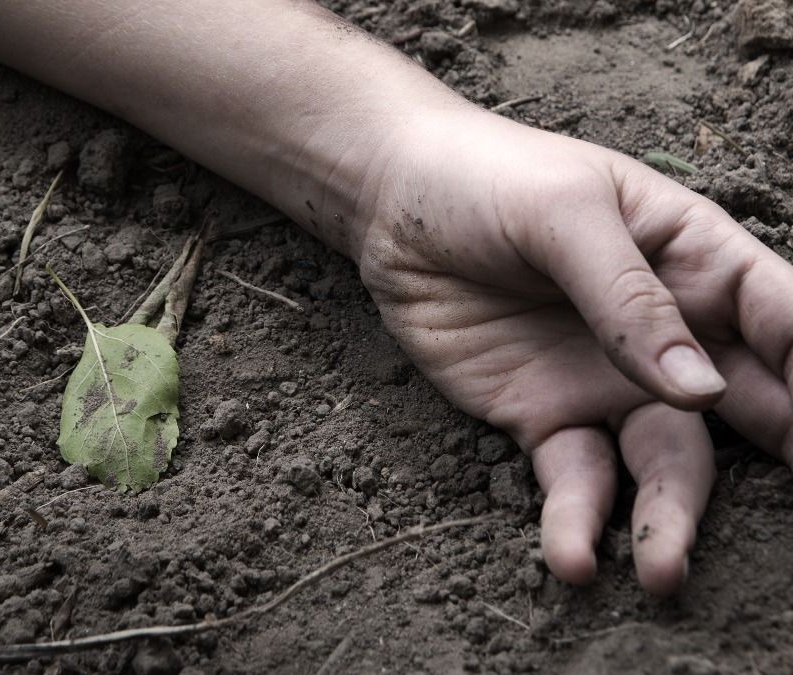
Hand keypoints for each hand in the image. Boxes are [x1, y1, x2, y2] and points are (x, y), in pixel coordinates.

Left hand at [355, 107, 792, 593]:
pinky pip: (573, 479)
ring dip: (671, 519)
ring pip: (665, 463)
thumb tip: (697, 386)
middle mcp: (669, 334)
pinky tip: (572, 557)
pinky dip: (576, 521)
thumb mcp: (564, 214)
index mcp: (697, 262)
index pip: (784, 319)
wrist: (392, 204)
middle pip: (752, 406)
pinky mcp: (542, 416)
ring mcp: (607, 382)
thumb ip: (628, 295)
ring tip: (663, 572)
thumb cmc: (489, 180)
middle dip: (786, 456)